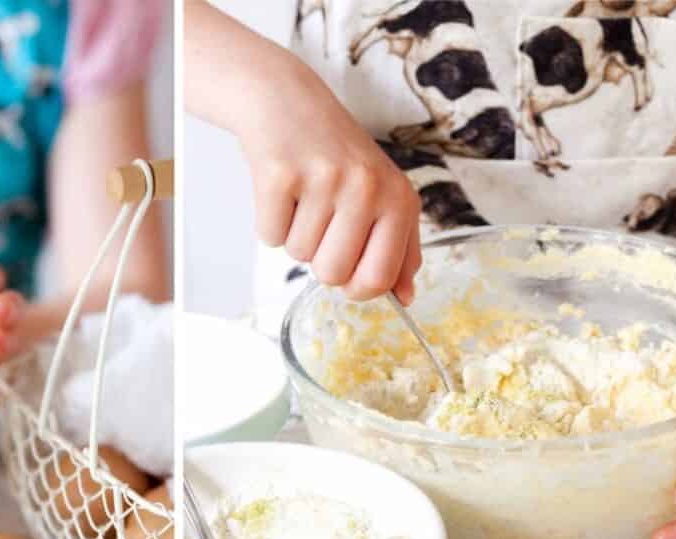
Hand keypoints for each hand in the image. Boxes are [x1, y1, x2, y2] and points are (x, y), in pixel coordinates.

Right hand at [236, 53, 420, 301]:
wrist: (288, 102)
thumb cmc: (336, 156)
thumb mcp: (383, 196)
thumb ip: (400, 250)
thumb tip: (404, 298)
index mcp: (398, 199)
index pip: (379, 279)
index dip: (356, 285)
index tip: (349, 264)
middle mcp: (367, 187)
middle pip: (333, 275)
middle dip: (319, 258)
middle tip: (322, 218)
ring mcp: (324, 179)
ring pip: (299, 257)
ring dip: (295, 235)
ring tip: (304, 196)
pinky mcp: (281, 176)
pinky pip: (270, 238)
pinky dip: (271, 222)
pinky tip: (283, 191)